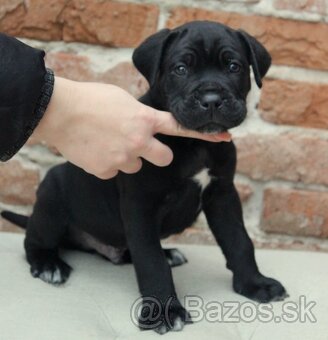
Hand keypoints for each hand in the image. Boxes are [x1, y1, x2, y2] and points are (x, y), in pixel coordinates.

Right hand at [33, 77, 230, 178]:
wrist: (59, 111)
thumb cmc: (90, 99)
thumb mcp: (122, 99)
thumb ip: (140, 113)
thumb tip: (147, 122)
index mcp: (145, 119)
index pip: (181, 127)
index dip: (205, 133)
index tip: (224, 136)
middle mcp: (139, 141)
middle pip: (164, 158)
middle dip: (156, 154)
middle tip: (140, 146)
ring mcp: (123, 158)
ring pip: (135, 166)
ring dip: (127, 158)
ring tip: (107, 143)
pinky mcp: (106, 170)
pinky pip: (113, 172)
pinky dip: (107, 164)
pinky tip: (95, 151)